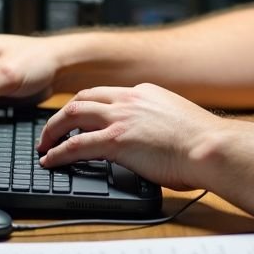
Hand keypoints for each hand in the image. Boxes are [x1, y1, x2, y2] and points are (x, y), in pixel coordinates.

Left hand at [37, 83, 230, 190]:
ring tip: (44, 144)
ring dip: (52, 130)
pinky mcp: (115, 140)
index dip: (88, 106)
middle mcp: (129, 99)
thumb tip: (153, 142)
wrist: (210, 147)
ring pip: (72, 114)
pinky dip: (58, 152)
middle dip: (63, 114)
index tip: (79, 118)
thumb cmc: (203, 142)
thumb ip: (157, 124)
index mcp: (144, 93)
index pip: (106, 94)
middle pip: (83, 98)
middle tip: (53, 130)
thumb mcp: (176, 121)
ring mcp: (120, 118)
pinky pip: (75, 145)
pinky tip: (50, 161)